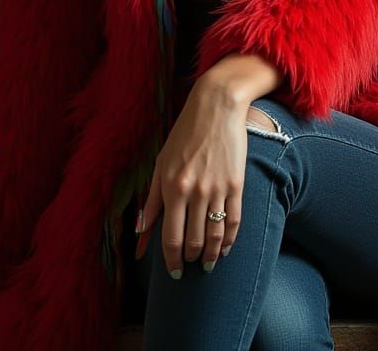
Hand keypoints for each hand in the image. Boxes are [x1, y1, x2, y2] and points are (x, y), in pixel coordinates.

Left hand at [138, 83, 258, 276]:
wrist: (216, 106)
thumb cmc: (185, 133)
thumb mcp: (161, 162)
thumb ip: (152, 199)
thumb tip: (140, 230)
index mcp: (172, 187)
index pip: (171, 238)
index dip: (172, 260)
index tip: (175, 271)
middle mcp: (194, 191)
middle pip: (194, 242)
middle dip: (191, 259)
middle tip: (191, 266)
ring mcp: (217, 188)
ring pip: (215, 236)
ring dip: (212, 256)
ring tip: (209, 264)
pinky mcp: (237, 183)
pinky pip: (235, 220)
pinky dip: (230, 240)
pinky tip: (225, 247)